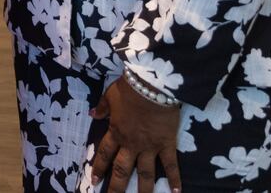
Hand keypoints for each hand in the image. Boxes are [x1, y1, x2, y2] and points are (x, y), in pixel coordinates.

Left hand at [90, 77, 182, 192]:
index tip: (93, 181)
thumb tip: (93, 114)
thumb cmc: (130, 89)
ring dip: (143, 189)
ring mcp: (150, 147)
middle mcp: (131, 144)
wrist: (152, 87)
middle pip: (122, 169)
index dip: (99, 168)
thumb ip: (102, 108)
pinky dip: (175, 179)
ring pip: (145, 173)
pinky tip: (177, 192)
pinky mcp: (167, 145)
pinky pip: (171, 165)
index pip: (105, 154)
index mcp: (116, 132)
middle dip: (116, 186)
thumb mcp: (110, 96)